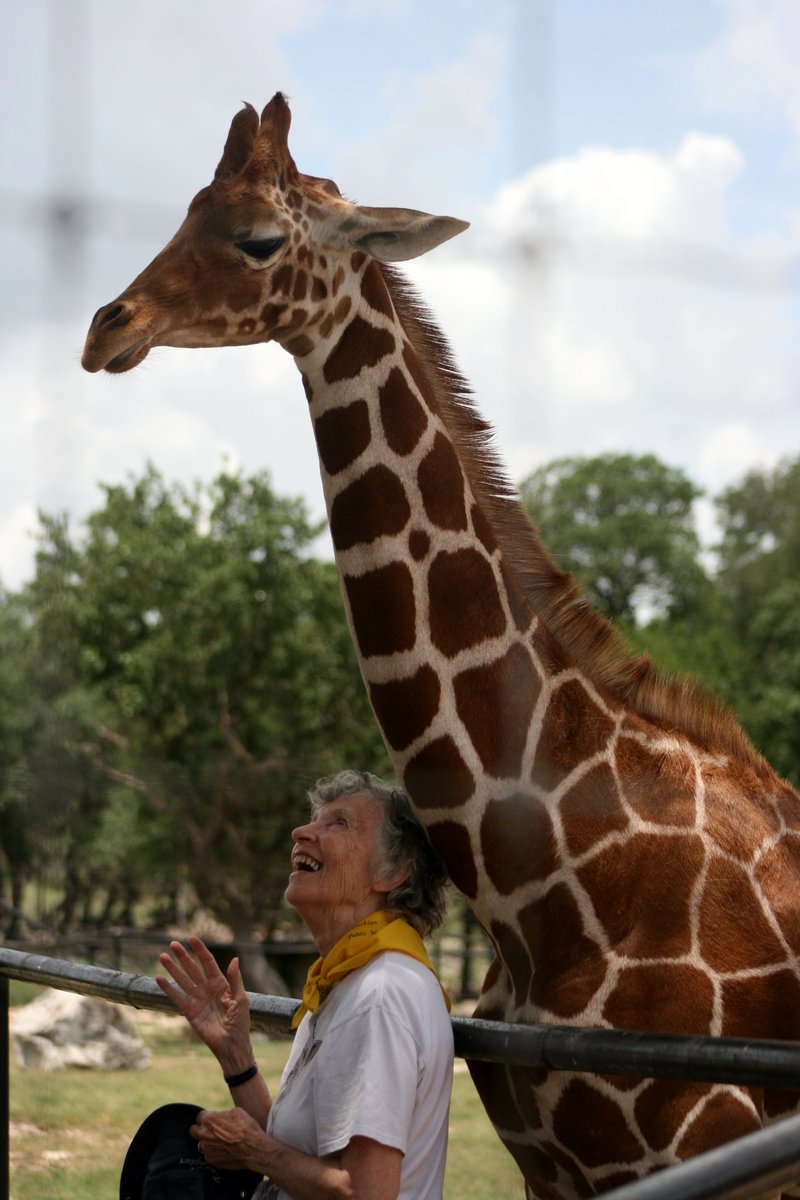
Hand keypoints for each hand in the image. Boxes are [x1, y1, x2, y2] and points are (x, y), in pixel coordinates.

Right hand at [156, 935, 251, 1065]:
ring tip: (162, 956)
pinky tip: (159, 978)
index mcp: (221, 984)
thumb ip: (235, 980)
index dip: (200, 950)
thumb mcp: (241, 999)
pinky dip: (168, 988)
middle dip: (183, 956)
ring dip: (173, 969)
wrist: (231, 1045)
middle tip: (173, 944)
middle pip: (193, 969)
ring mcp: (197, 1000)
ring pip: (182, 980)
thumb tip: (234, 959)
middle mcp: (207, 989)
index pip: (208, 963)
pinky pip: (177, 997)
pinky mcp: (189, 1012)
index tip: (192, 938)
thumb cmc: (240, 1022)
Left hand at [191, 1107, 266, 1172]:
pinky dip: (213, 1152)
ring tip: (219, 1141)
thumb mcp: (236, 1111)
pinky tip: (224, 1149)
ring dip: (207, 1142)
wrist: (253, 1148)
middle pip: (193, 1130)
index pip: (199, 1116)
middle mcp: (204, 1135)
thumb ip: (222, 1114)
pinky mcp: (212, 1160)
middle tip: (211, 1129)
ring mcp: (207, 1149)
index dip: (207, 1117)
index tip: (212, 1119)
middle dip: (200, 1129)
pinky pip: (208, 1154)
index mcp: (209, 1120)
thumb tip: (219, 1117)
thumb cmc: (246, 1127)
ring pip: (201, 1144)